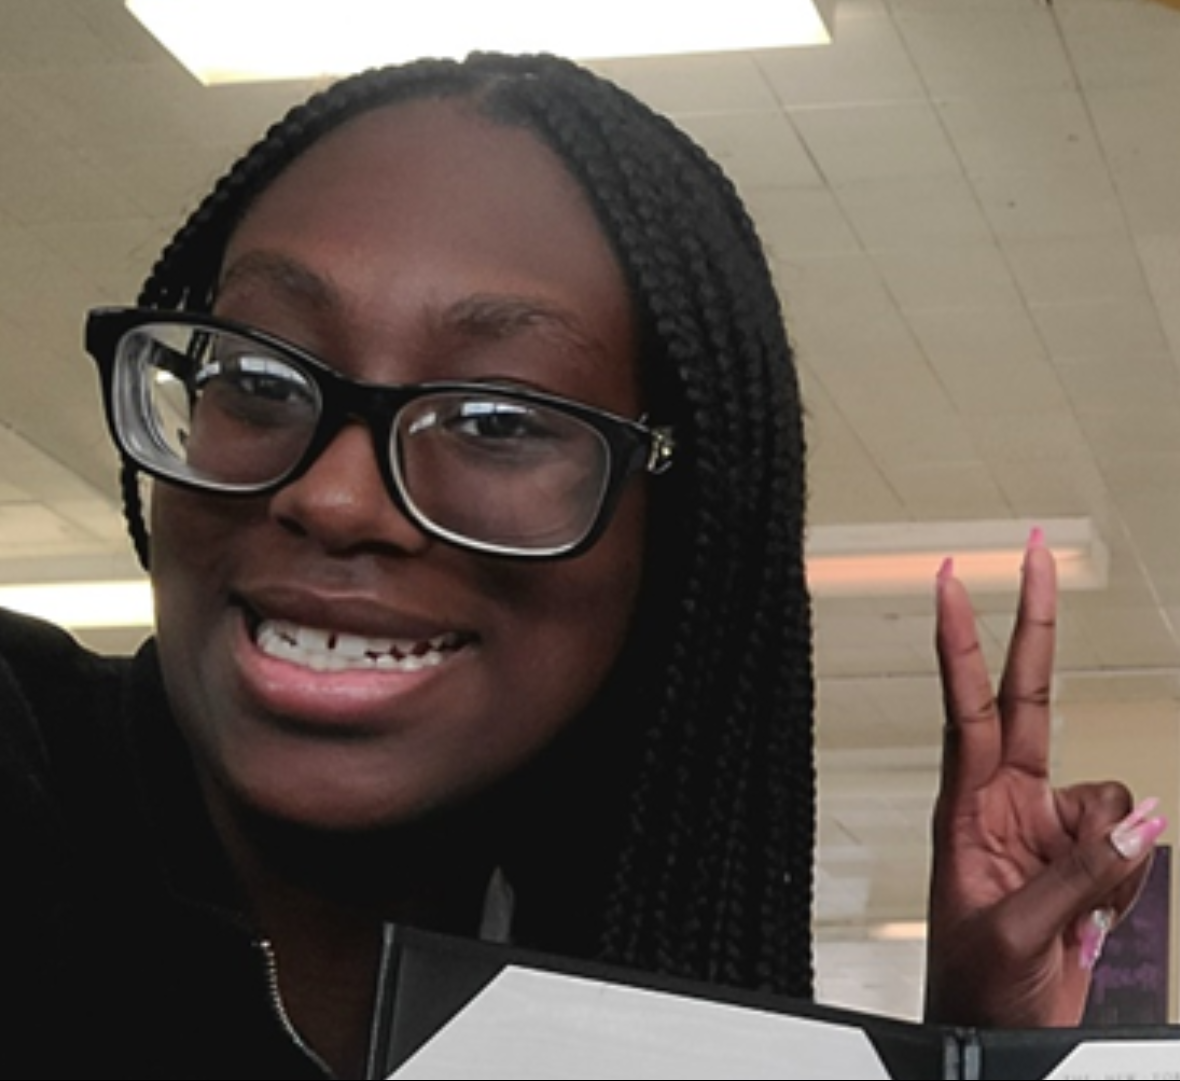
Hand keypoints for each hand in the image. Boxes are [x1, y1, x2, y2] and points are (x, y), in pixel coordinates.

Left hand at [923, 530, 1164, 1027]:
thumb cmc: (972, 985)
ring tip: (1077, 914)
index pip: (964, 704)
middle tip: (1037, 548)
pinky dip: (1128, 875)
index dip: (960, 640)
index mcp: (964, 806)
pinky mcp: (1083, 857)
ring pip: (1108, 794)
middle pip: (1028, 695)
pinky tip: (1095, 916)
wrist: (992, 1035)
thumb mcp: (1015, 935)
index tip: (949, 579)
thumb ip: (1082, 874)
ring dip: (1112, 851)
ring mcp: (1047, 827)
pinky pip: (1129, 839)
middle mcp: (1004, 801)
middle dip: (1034, 624)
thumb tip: (1143, 819)